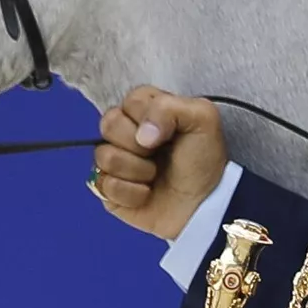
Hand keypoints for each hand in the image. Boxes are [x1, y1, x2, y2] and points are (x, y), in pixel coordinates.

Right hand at [91, 85, 227, 239]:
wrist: (204, 206)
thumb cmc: (204, 162)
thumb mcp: (202, 119)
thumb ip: (169, 107)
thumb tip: (140, 134)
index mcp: (149, 109)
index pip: (130, 101)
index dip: (147, 118)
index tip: (168, 134)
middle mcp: (128, 131)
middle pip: (108, 124)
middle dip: (138, 145)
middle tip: (158, 154)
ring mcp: (116, 160)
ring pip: (104, 155)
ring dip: (136, 170)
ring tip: (155, 176)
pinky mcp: (108, 188)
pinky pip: (103, 184)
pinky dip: (130, 193)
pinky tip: (146, 194)